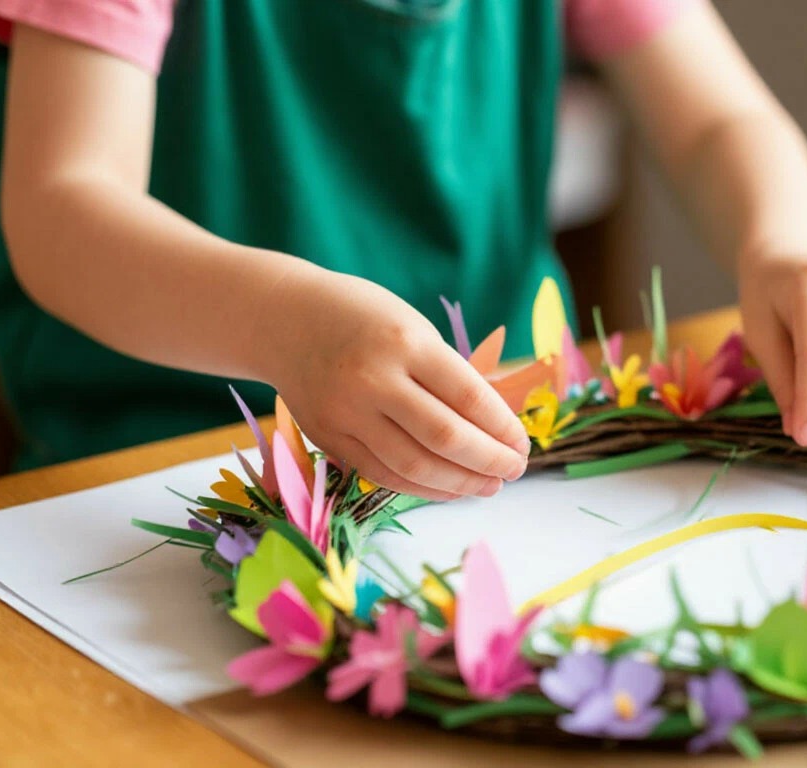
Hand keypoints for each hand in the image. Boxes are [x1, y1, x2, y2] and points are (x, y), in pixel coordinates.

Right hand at [263, 271, 529, 500]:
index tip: (522, 443)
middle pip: (445, 437)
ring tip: (489, 486)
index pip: (468, 396)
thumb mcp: (414, 329)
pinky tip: (449, 488)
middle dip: (489, 460)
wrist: (284, 319)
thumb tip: (498, 427)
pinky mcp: (328, 437)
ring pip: (414, 465)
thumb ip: (449, 375)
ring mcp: (346, 411)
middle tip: (515, 469)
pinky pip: (382, 474)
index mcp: (406, 342)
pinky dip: (422, 487)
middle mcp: (374, 378)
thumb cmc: (365, 319)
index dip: (502, 428)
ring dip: (460, 483)